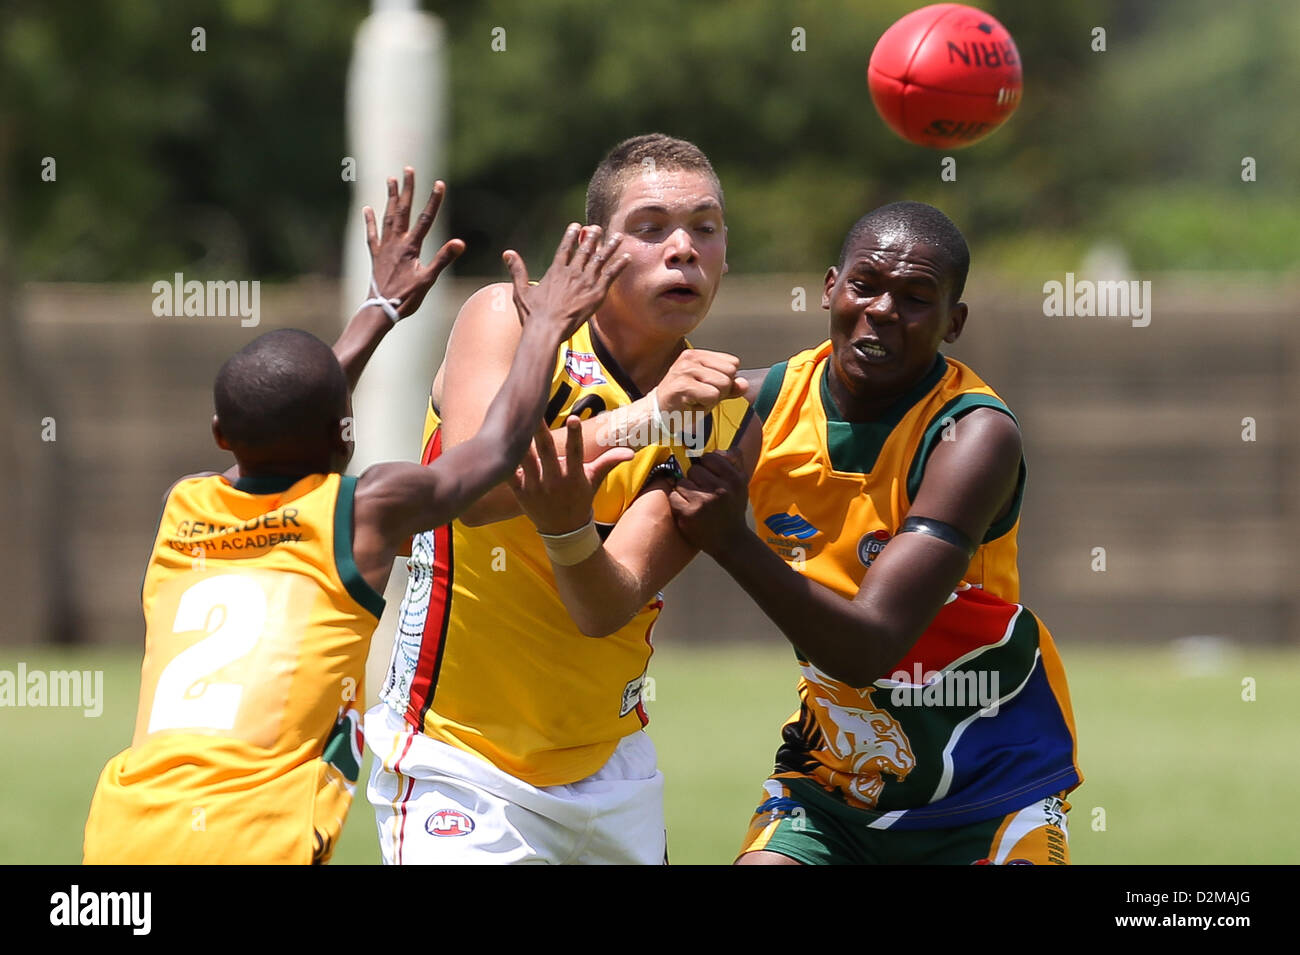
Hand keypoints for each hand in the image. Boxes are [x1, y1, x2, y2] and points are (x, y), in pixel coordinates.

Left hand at [362, 168, 464, 318]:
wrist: (380, 310)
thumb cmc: (405, 297)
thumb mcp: (428, 280)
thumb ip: (443, 259)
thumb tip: (460, 243)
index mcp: (410, 247)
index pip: (425, 219)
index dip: (434, 201)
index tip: (439, 183)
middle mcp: (396, 243)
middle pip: (403, 210)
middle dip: (407, 189)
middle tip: (408, 169)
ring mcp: (384, 248)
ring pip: (388, 217)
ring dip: (391, 198)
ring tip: (390, 180)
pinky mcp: (376, 255)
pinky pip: (372, 234)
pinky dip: (370, 220)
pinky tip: (368, 209)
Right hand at [502, 225, 628, 339]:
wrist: (547, 329)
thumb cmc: (533, 314)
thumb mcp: (521, 290)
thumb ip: (517, 270)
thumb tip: (507, 253)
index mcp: (555, 271)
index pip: (564, 248)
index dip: (570, 236)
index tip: (576, 225)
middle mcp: (572, 272)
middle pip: (585, 250)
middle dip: (592, 237)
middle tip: (597, 227)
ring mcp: (585, 282)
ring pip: (600, 259)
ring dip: (610, 246)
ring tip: (618, 236)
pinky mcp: (596, 293)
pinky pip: (610, 275)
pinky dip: (619, 265)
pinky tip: (627, 256)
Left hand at [510, 416, 634, 534]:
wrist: (564, 530)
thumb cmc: (580, 498)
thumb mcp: (595, 480)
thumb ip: (610, 461)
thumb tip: (632, 452)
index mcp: (574, 475)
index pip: (575, 452)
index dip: (575, 436)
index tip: (574, 418)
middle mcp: (554, 481)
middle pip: (546, 452)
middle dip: (540, 432)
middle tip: (533, 411)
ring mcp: (536, 487)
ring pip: (525, 461)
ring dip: (519, 444)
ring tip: (511, 424)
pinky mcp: (520, 493)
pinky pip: (510, 475)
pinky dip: (504, 463)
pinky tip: (496, 446)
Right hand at [654, 350, 748, 418]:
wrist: (658, 414)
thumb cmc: (684, 402)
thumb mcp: (710, 392)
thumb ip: (729, 387)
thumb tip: (744, 384)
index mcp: (697, 355)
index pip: (732, 363)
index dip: (725, 381)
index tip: (706, 388)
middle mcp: (691, 358)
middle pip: (730, 374)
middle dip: (720, 391)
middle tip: (700, 396)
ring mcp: (685, 370)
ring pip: (722, 385)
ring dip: (712, 400)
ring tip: (695, 400)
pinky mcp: (682, 385)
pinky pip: (712, 396)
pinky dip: (705, 406)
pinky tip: (690, 405)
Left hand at [668, 448, 749, 556]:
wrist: (731, 541)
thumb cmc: (733, 509)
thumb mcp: (741, 483)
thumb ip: (735, 461)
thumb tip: (722, 448)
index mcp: (734, 480)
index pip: (710, 458)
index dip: (706, 465)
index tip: (708, 476)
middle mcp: (720, 490)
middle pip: (694, 470)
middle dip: (695, 479)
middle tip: (702, 492)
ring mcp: (704, 502)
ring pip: (682, 482)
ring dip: (685, 490)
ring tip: (695, 501)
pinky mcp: (689, 514)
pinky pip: (674, 496)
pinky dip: (677, 502)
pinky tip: (688, 510)